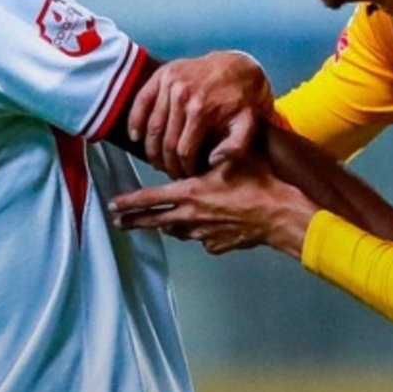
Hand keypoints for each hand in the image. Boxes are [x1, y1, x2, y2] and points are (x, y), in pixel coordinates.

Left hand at [110, 157, 315, 257]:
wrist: (279, 215)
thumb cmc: (257, 184)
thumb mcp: (230, 161)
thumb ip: (210, 155)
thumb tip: (198, 146)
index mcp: (190, 193)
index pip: (150, 198)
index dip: (129, 201)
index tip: (113, 205)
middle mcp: (191, 216)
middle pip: (155, 220)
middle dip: (134, 221)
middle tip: (119, 222)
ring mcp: (203, 234)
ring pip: (178, 230)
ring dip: (168, 225)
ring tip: (160, 222)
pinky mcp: (217, 245)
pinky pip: (202, 239)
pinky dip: (200, 233)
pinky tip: (207, 227)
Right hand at [128, 51, 272, 178]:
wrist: (238, 67)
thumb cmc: (243, 100)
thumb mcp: (248, 124)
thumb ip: (235, 147)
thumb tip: (212, 161)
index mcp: (202, 110)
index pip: (184, 150)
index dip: (184, 168)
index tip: (187, 175)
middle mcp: (182, 95)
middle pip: (166, 141)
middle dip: (167, 163)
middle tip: (171, 172)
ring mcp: (170, 83)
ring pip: (152, 127)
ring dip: (152, 149)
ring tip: (158, 161)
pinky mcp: (163, 75)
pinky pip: (141, 102)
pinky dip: (135, 121)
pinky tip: (136, 137)